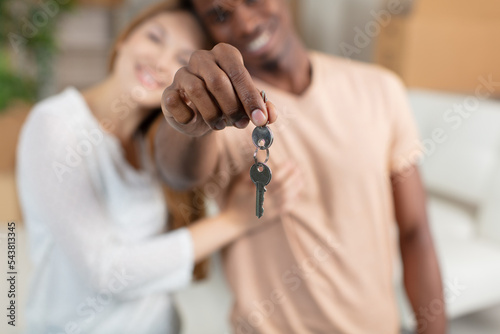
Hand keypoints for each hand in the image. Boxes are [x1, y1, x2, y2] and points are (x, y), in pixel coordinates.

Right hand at [161, 43, 277, 136]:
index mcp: (224, 54)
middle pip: (217, 80)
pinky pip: (175, 102)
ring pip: (196, 90)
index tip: (261, 119)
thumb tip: (270, 116)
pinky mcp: (168, 92)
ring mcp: (182, 73)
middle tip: (240, 124)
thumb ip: (261, 108)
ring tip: (220, 125)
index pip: (238, 72)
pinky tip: (195, 121)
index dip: (250, 97)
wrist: (198, 119)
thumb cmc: (226, 105)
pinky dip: (188, 116)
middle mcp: (201, 58)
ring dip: (212, 113)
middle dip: (232, 107)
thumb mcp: (246, 106)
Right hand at [222, 161, 302, 231]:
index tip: (290, 161)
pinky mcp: (272, 216)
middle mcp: (265, 200)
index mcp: (256, 191)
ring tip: (302, 179)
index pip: (274, 178)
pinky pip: (285, 209)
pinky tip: (298, 195)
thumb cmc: (236, 200)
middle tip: (299, 168)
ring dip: (296, 188)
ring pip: (287, 198)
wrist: (234, 222)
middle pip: (283, 187)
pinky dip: (293, 201)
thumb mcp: (239, 185)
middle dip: (293, 176)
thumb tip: (261, 162)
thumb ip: (250, 173)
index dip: (284, 169)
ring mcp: (269, 209)